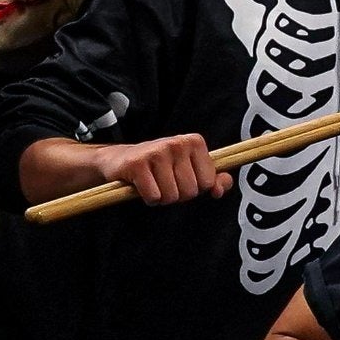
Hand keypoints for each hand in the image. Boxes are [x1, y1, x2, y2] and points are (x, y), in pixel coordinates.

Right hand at [85, 133, 228, 206]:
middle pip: (190, 191)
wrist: (120, 160)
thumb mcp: (189, 169)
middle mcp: (177, 143)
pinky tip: (142, 186)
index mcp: (194, 141)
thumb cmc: (159, 167)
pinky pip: (154, 197)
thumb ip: (212, 179)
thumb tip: (219, 190)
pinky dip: (149, 198)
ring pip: (172, 196)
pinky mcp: (137, 164)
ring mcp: (157, 151)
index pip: (208, 182)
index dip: (195, 188)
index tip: (181, 178)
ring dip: (162, 198)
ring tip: (153, 183)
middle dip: (177, 195)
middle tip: (164, 182)